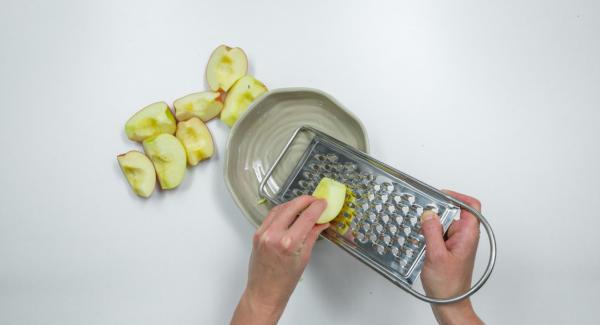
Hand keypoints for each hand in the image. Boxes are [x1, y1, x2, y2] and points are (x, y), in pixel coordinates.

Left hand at [231, 196, 328, 324]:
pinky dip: (282, 210)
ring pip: (280, 208)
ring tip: (305, 204)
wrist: (264, 292)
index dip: (317, 207)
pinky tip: (291, 211)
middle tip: (316, 200)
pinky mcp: (257, 233)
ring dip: (294, 203)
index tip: (324, 203)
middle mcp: (273, 235)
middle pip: (292, 207)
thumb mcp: (304, 258)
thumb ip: (312, 236)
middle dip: (306, 200)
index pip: (307, 217)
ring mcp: (263, 233)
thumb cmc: (284, 282)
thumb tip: (321, 222)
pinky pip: (271, 215)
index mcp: (288, 243)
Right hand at [420, 190, 482, 324]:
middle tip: (424, 219)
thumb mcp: (435, 255)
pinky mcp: (450, 248)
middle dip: (438, 213)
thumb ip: (432, 231)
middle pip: (454, 212)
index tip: (439, 195)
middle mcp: (466, 236)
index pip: (470, 205)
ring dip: (432, 226)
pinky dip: (430, 235)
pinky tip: (423, 244)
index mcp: (468, 234)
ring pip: (444, 223)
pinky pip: (440, 234)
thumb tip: (428, 213)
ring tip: (424, 237)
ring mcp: (458, 242)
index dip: (457, 196)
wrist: (449, 303)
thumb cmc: (448, 285)